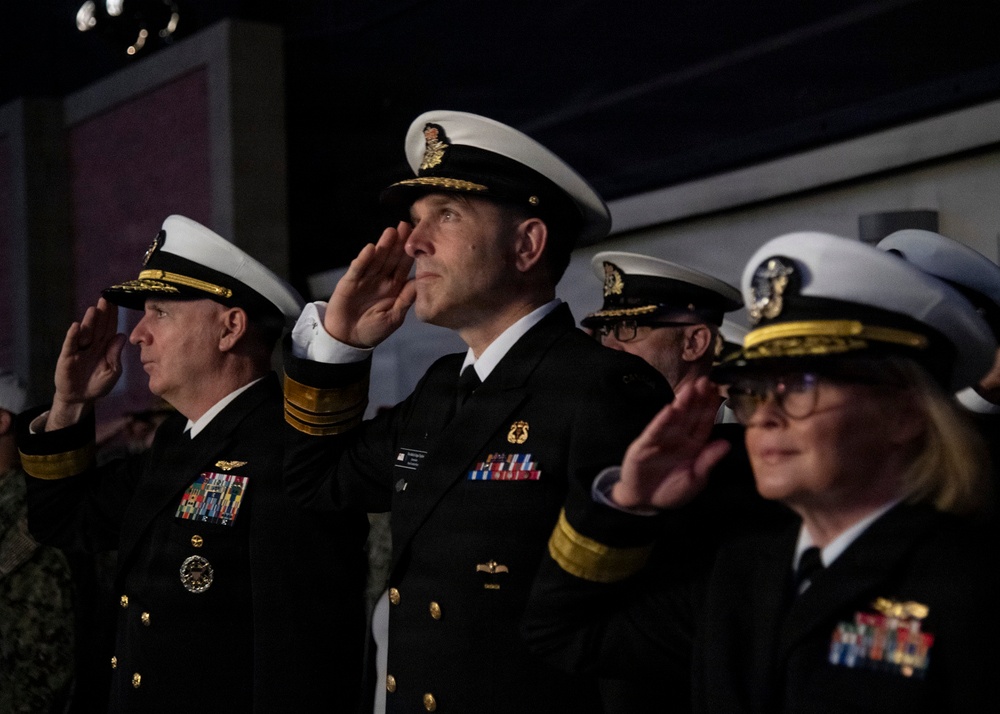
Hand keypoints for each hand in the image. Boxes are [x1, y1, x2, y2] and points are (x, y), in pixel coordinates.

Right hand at [48, 298, 126, 429]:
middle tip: (106, 299)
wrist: (81, 398)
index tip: (117, 302)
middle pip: (98, 326)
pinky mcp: (68, 356)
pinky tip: (76, 326)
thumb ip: (115, 355)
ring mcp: (79, 349)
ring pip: (85, 332)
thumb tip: (121, 336)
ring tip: (95, 309)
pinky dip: (73, 336)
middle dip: (102, 313)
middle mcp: (92, 344)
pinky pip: (70, 344)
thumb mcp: (113, 371)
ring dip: (89, 321)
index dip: (113, 316)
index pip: (110, 328)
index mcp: (105, 346)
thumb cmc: (99, 384)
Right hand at [323, 222, 415, 347]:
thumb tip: (420, 282)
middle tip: (406, 225)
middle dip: (398, 243)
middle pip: (390, 258)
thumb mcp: (394, 318)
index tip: (419, 239)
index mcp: (394, 287)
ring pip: (376, 259)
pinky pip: (358, 269)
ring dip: (383, 246)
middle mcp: (380, 279)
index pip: (403, 267)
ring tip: (391, 232)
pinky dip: (363, 260)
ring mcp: (365, 279)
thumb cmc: (373, 330)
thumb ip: (406, 300)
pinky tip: (370, 249)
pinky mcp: (349, 282)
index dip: (410, 253)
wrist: (348, 340)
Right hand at [612, 377, 730, 509]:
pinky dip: (662, 421)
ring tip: (689, 388)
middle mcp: (679, 437)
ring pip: (674, 418)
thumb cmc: (672, 491)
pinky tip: (669, 410)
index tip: (718, 390)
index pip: (704, 422)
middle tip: (705, 380)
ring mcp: (661, 439)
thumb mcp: (695, 479)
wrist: (645, 502)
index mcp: (694, 444)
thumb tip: (727, 444)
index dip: (711, 407)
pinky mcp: (645, 445)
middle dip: (698, 397)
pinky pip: (655, 431)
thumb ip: (708, 461)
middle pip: (690, 414)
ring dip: (681, 403)